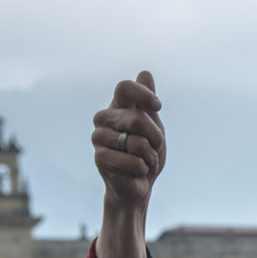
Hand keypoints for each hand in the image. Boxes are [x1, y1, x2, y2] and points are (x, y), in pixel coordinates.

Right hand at [92, 71, 164, 206]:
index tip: (157, 106)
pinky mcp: (100, 158)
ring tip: (143, 161)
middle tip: (152, 147)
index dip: (143, 94)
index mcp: (117, 107)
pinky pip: (134, 161)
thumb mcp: (153, 126)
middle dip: (155, 137)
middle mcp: (104, 119)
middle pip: (136, 118)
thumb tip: (145, 73)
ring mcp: (98, 138)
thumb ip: (148, 103)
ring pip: (137, 142)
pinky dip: (142, 168)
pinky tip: (135, 171)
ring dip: (149, 156)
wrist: (138, 184)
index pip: (124, 88)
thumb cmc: (146, 153)